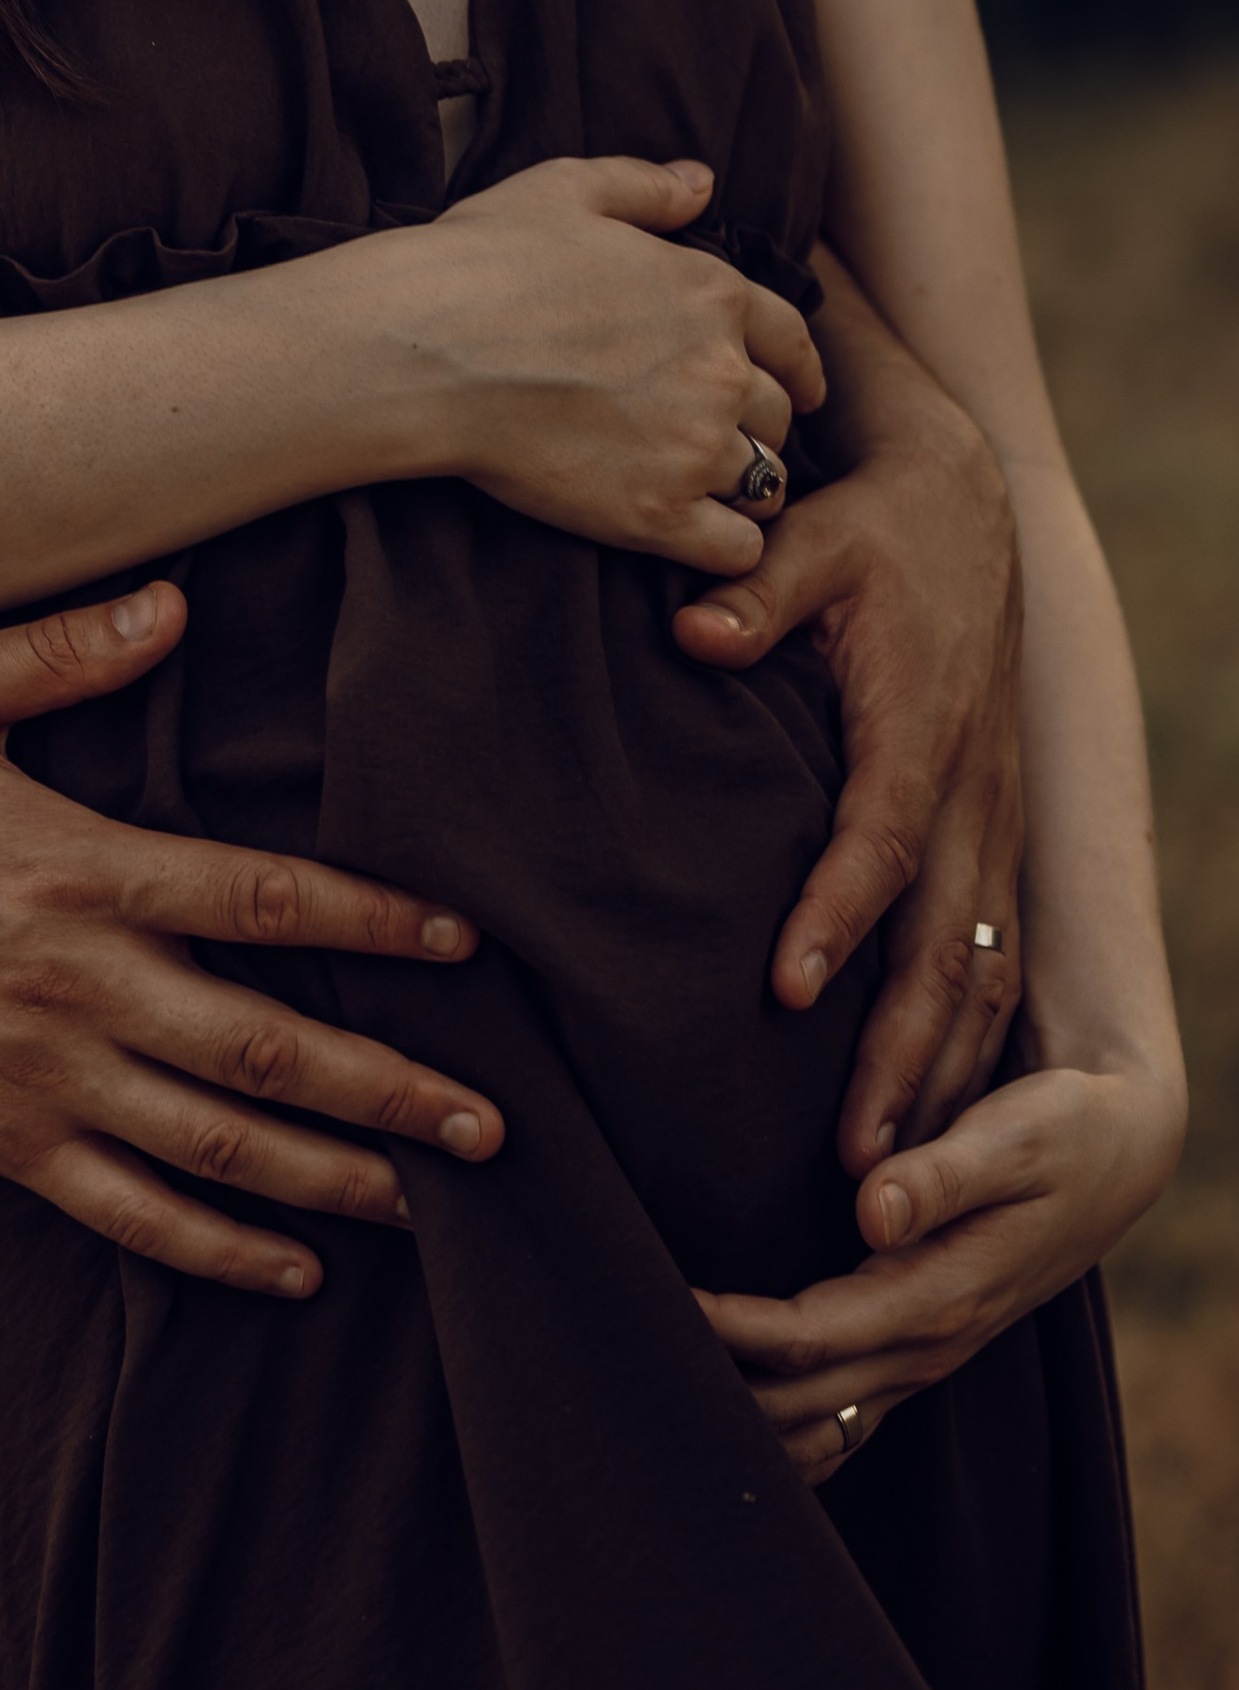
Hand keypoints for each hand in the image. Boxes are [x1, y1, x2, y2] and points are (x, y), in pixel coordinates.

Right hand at [0, 583, 501, 1298]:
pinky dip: (219, 1249)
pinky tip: (297, 1267)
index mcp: (80, 871)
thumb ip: (60, 649)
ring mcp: (43, 1077)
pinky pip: (131, 1213)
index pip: (262, 898)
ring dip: (335, 1175)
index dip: (373, 920)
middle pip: (266, 1043)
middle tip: (493, 1119)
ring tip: (433, 1199)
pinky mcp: (4, 1144)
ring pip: (217, 1143)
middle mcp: (79, 985)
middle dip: (390, 1085)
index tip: (460, 944)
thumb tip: (173, 601)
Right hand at [397, 156, 824, 574]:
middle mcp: (720, 371)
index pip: (792, 341)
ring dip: (741, 487)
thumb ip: (644, 188)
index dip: (797, 369)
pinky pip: (735, 548)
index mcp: (710, 293)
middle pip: (777, 416)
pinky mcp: (656, 513)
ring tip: (704, 492)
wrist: (426, 348)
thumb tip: (703, 183)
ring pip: (764, 482)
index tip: (795, 392)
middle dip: (756, 427)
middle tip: (717, 440)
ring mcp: (693, 446)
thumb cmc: (481, 262)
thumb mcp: (564, 190)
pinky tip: (692, 534)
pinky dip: (724, 545)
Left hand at [678, 293, 1024, 1173]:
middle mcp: (971, 795)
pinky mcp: (990, 840)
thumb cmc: (874, 530)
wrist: (963, 508)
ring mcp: (992, 825)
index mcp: (921, 731)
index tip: (787, 989)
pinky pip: (990, 964)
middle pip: (945, 948)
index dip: (837, 916)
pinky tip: (927, 1125)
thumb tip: (697, 631)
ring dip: (939, 1079)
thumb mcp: (816, 538)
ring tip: (885, 1181)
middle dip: (902, 1058)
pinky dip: (966, 1051)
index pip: (881, 842)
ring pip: (979, 975)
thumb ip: (757, 591)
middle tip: (854, 1165)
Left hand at [697, 1058, 1184, 1479]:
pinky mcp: (912, 1347)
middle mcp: (927, 1345)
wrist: (1114, 1154)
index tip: (662, 1303)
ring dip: (740, 1423)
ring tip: (652, 1388)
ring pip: (818, 1430)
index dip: (732, 1330)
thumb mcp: (1014, 1136)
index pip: (813, 1338)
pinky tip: (718, 1409)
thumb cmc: (1059, 1131)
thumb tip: (872, 1210)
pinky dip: (777, 1429)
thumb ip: (941, 1175)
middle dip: (715, 1388)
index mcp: (940, 1295)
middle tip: (626, 1350)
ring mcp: (921, 1357)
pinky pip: (839, 1420)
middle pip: (800, 1405)